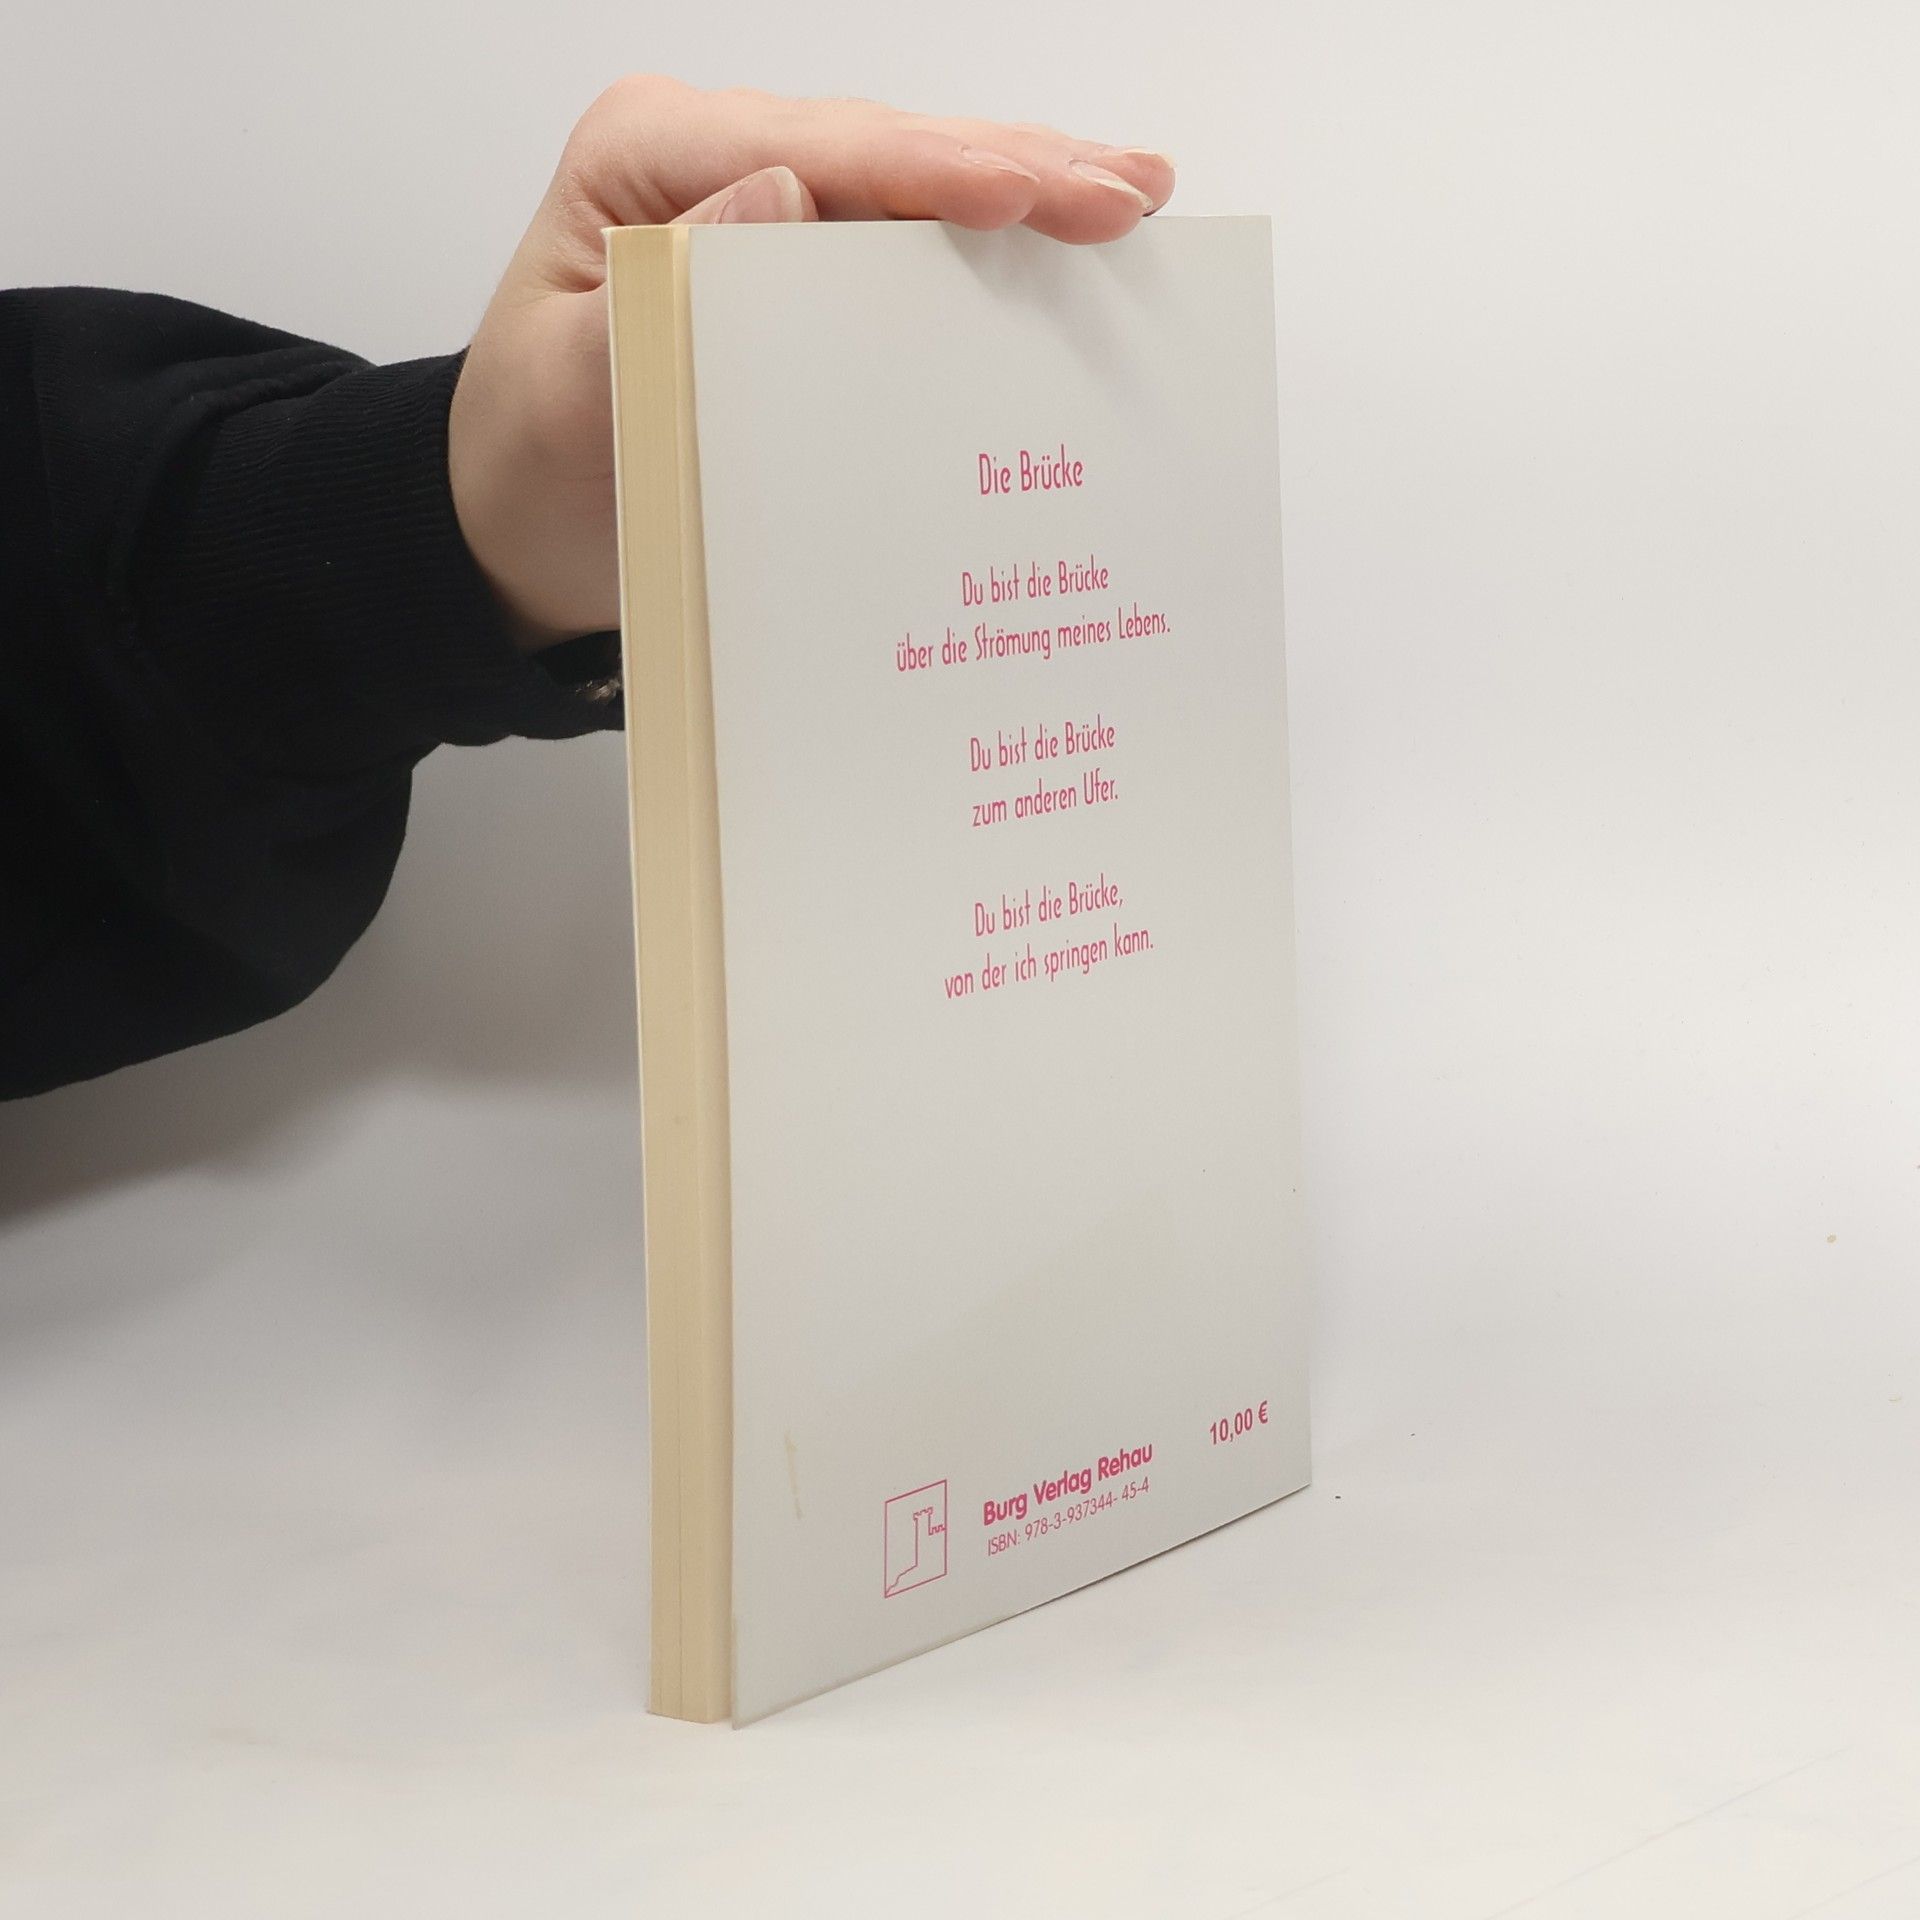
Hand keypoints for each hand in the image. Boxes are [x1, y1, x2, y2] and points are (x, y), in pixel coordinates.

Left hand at [448, 77, 1174, 645]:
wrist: (518, 528)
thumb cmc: (535, 467)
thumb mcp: (572, 392)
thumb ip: (665, 295)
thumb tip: (786, 190)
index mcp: (648, 160)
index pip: (821, 150)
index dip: (939, 169)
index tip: (1039, 192)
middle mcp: (712, 161)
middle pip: (889, 152)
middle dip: (1017, 169)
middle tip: (1132, 194)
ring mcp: (762, 207)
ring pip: (913, 186)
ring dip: (1026, 190)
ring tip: (1133, 198)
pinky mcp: (795, 267)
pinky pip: (904, 244)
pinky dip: (991, 248)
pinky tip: (1066, 241)